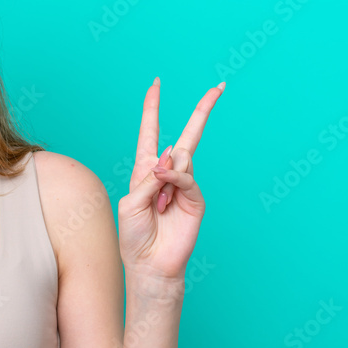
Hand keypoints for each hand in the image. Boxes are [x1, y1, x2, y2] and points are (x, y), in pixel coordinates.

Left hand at [117, 78, 223, 290]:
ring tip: (157, 202)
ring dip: (165, 176)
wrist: (149, 264)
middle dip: (201, 111)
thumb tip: (171, 155)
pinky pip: (187, 178)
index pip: (150, 133)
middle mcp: (166, 174)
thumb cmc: (133, 236)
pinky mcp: (196, 199)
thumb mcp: (130, 203)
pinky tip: (164, 193)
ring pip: (183, 159)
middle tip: (217, 87)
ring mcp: (184, 185)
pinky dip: (174, 180)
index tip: (156, 84)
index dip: (152, 109)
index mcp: (145, 171)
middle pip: (186, 136)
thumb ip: (148, 178)